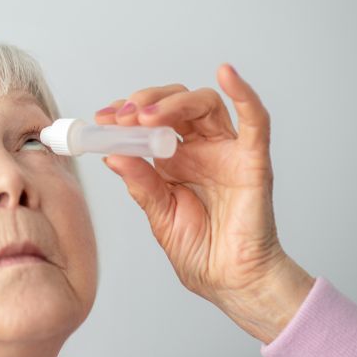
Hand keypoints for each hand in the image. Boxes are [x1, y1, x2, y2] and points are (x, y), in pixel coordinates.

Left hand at [95, 64, 313, 342]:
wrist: (229, 282)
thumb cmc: (200, 252)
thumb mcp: (159, 215)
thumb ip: (140, 183)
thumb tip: (112, 154)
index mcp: (174, 160)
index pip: (150, 122)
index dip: (126, 114)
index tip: (101, 118)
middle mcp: (200, 148)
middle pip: (175, 105)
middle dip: (144, 104)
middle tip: (121, 117)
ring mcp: (227, 151)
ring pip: (204, 105)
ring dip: (172, 103)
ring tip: (145, 117)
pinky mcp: (252, 161)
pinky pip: (255, 120)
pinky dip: (244, 93)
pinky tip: (227, 74)